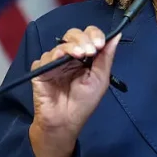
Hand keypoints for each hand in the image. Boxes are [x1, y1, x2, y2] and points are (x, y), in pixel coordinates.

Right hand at [30, 26, 120, 142]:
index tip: (100, 44)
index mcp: (85, 56)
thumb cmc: (84, 102)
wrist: (66, 121)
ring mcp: (54, 62)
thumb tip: (116, 35)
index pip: (88, 36)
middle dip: (83, 39)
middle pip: (73, 34)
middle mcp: (69, 56)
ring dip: (71, 46)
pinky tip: (60, 60)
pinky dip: (53, 56)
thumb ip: (106, 57)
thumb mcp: (100, 79)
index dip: (94, 35)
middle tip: (90, 51)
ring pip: (60, 44)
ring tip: (80, 55)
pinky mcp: (40, 70)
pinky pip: (44, 58)